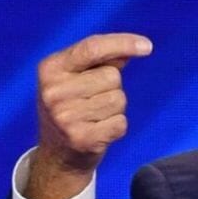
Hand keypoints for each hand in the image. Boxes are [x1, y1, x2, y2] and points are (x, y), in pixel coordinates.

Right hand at [24, 33, 152, 198]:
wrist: (58, 155)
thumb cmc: (73, 107)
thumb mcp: (76, 77)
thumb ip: (104, 58)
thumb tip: (139, 46)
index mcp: (50, 68)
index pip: (92, 47)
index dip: (122, 43)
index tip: (147, 46)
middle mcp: (53, 92)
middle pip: (112, 76)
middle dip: (112, 87)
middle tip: (92, 101)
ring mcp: (65, 117)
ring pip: (119, 100)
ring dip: (114, 109)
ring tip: (94, 117)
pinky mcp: (81, 139)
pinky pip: (121, 123)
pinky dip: (116, 127)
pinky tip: (98, 131)